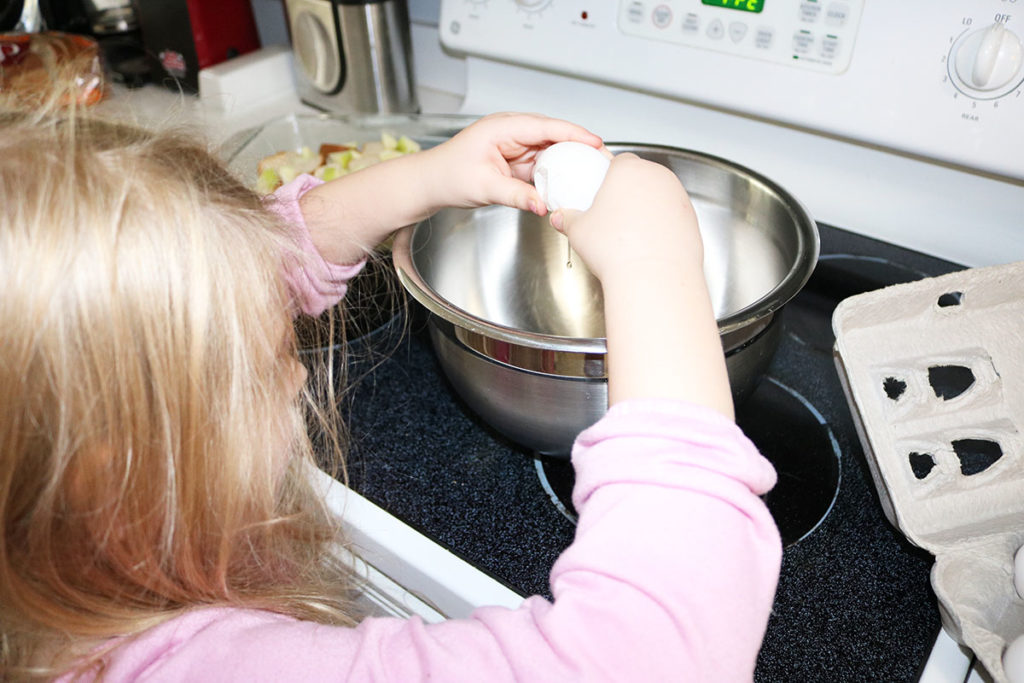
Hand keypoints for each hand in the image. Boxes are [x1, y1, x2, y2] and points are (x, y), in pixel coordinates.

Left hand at [421, 112, 603, 215]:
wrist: (432, 183)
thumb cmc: (448, 175)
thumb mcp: (484, 187)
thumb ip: (516, 196)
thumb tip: (542, 205)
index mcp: (502, 127)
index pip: (545, 126)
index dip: (573, 133)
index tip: (595, 142)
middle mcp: (512, 132)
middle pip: (554, 136)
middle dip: (579, 146)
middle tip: (602, 160)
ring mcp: (516, 146)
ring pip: (551, 151)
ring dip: (570, 162)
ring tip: (592, 173)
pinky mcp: (518, 161)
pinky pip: (543, 166)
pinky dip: (557, 175)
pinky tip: (570, 184)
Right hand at [550, 153, 701, 282]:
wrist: (653, 277)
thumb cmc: (617, 250)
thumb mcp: (579, 231)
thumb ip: (568, 219)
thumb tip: (562, 218)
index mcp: (629, 170)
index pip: (619, 161)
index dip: (609, 175)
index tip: (602, 191)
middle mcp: (658, 177)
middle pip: (641, 177)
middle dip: (629, 191)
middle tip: (613, 215)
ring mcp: (678, 197)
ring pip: (659, 196)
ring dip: (647, 208)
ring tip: (630, 233)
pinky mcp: (692, 218)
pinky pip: (672, 216)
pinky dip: (662, 225)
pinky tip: (648, 244)